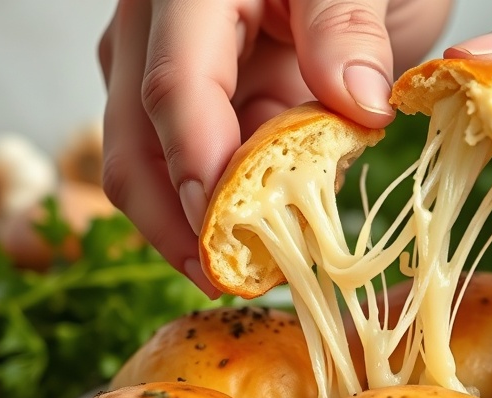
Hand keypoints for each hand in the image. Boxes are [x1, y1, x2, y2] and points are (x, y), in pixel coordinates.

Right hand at [98, 0, 451, 296]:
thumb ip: (347, 26)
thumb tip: (354, 106)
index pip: (174, 83)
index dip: (193, 163)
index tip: (221, 231)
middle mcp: (165, 31)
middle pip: (138, 137)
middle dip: (174, 217)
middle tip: (226, 276)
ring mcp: (182, 68)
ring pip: (161, 161)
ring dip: (200, 220)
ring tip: (252, 267)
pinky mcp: (210, 100)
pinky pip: (207, 162)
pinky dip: (233, 204)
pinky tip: (267, 234)